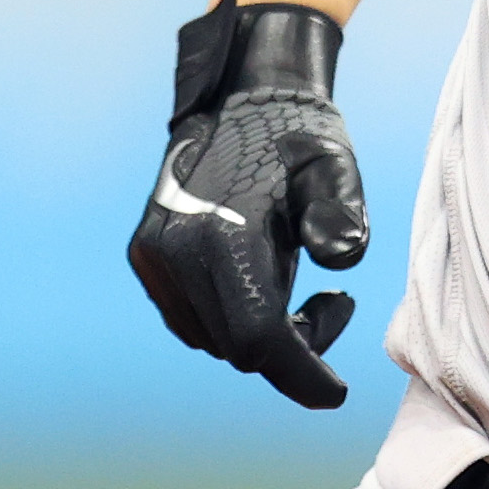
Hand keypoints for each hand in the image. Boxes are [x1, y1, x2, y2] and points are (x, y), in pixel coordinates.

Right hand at [127, 0, 368, 409]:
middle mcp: (175, 252)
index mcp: (221, 236)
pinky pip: (190, 316)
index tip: (335, 392)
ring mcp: (153, 255)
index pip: (258, 337)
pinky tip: (265, 284)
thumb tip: (342, 262)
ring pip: (211, 336)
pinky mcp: (146, 253)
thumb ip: (342, 213)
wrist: (244, 96)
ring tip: (306, 292)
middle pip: (235, 346)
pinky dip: (231, 317)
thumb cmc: (301, 137)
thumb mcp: (336, 167)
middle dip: (290, 347)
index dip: (301, 372)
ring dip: (260, 332)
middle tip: (333, 305)